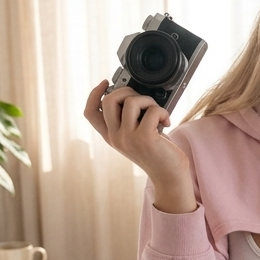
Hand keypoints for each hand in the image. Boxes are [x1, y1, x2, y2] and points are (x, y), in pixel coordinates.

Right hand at [84, 81, 195, 212]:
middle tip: (141, 99)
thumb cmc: (157, 153)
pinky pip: (152, 110)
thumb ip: (129, 119)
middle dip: (126, 91)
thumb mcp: (136, 136)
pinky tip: (167, 121)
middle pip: (108, 100)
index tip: (105, 83)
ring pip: (131, 101)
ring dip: (148, 100)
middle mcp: (115, 137)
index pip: (90, 112)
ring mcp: (128, 138)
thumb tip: (133, 95)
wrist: (169, 176)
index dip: (94, 94)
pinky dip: (162, 111)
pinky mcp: (144, 138)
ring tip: (157, 112)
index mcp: (110, 136)